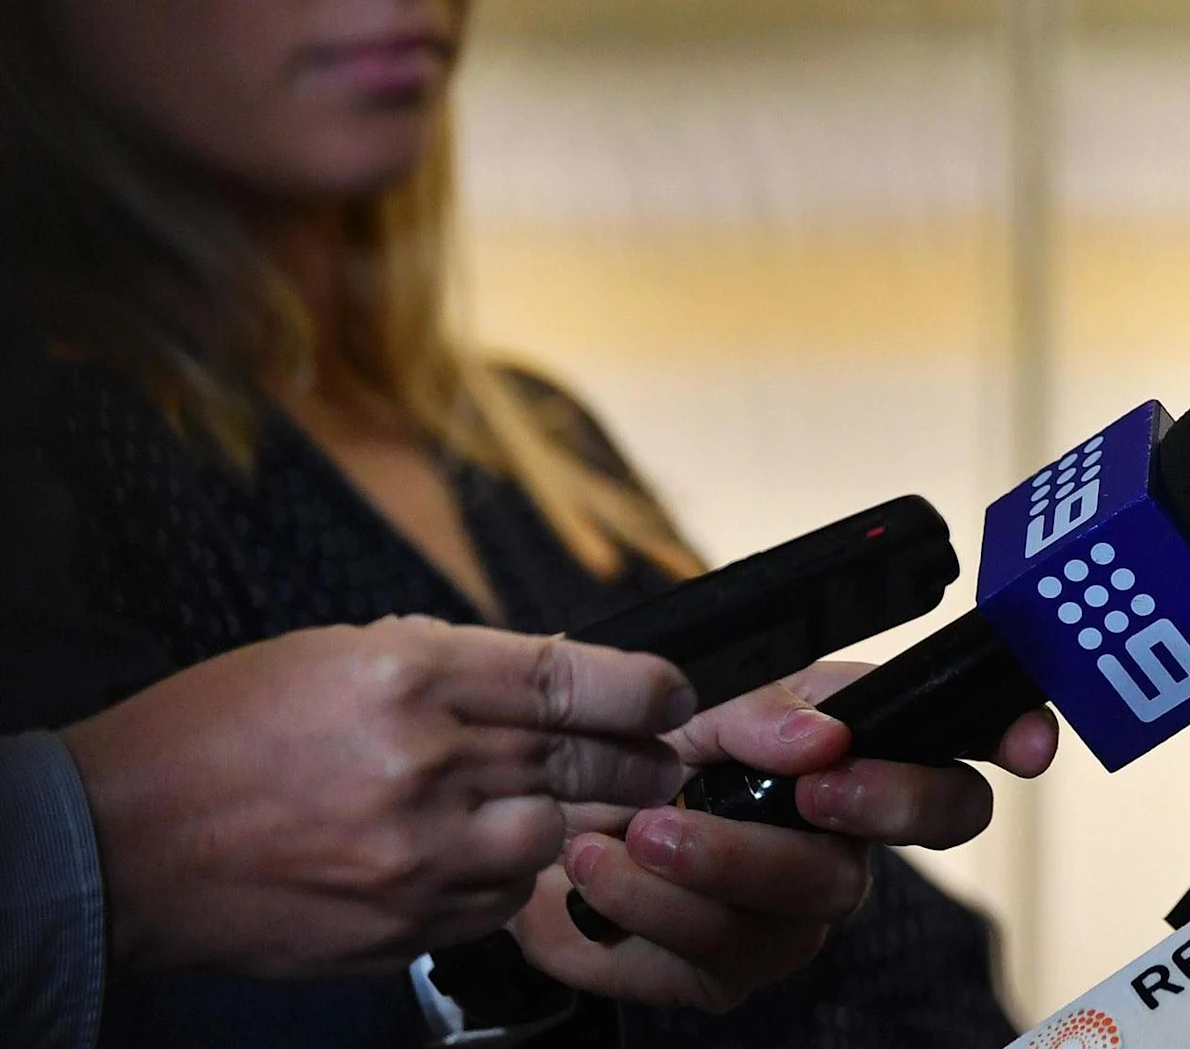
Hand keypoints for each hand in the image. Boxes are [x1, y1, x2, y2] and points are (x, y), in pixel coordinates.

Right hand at [59, 617, 692, 978]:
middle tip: (664, 759)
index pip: (573, 680)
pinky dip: (512, 878)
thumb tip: (558, 680)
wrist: (125, 839)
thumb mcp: (341, 655)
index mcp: (410, 675)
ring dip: (577, 821)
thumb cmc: (225, 733)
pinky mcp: (402, 923)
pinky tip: (490, 855)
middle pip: (585, 760)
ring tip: (576, 805)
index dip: (647, 690)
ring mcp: (414, 854)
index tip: (675, 695)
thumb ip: (457, 668)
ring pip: (554, 835)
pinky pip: (501, 902)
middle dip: (641, 760)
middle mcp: (423, 763)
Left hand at [512, 662, 1056, 1009]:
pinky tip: (598, 868)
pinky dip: (648, 906)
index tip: (1025, 743)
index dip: (1012, 738)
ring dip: (722, 862)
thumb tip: (824, 737)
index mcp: (857, 753)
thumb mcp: (694, 699)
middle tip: (812, 786)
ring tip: (640, 829)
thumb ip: (764, 706)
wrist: (528, 824)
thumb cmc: (630, 753)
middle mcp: (848, 839)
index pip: (963, 746)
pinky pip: (716, 953)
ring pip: (811, 902)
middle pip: (924, 830)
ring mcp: (795, 912)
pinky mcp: (726, 972)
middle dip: (882, 805)